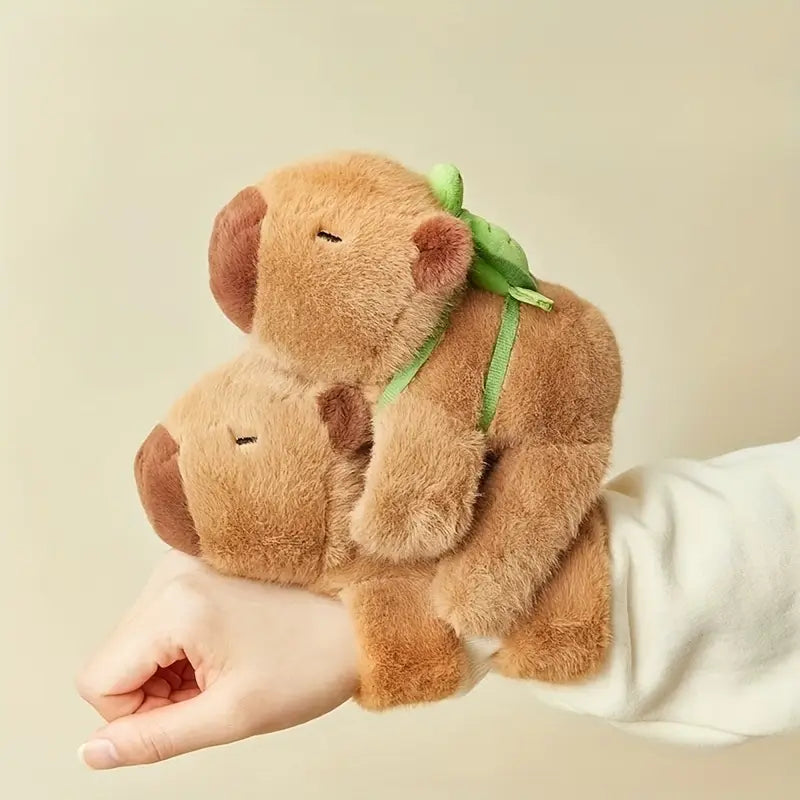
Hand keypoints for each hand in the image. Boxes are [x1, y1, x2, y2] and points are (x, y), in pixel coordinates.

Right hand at [76, 549, 357, 768]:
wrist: (361, 617)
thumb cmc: (312, 661)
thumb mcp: (231, 715)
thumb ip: (153, 739)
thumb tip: (93, 753)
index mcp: (176, 603)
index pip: (98, 679)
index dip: (133, 715)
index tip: (189, 711)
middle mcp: (172, 571)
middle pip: (117, 656)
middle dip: (154, 690)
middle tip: (213, 692)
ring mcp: (186, 562)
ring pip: (138, 640)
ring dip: (168, 669)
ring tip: (225, 668)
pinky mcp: (201, 563)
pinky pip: (162, 618)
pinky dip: (182, 647)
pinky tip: (226, 648)